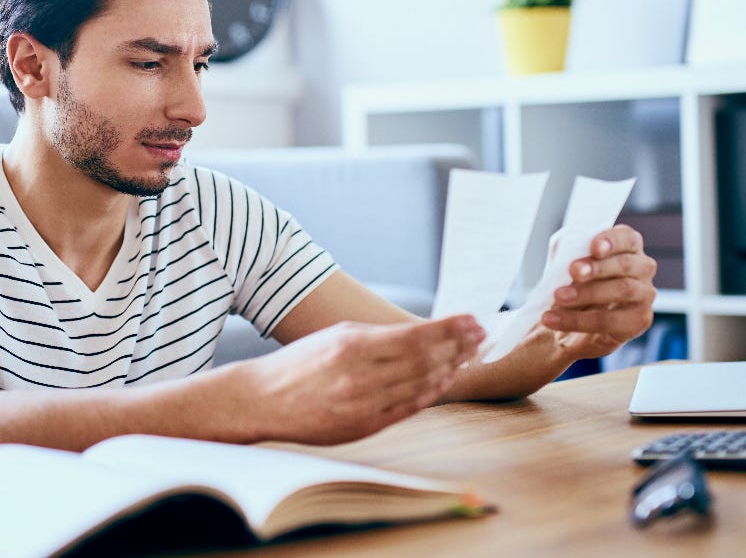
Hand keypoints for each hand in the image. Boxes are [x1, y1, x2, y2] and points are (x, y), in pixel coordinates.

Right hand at [240, 314, 483, 444]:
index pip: (417, 335)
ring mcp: (364, 404)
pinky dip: (431, 392)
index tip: (471, 318)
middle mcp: (362, 376)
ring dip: (451, 367)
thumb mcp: (336, 334)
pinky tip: (445, 379)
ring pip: (422, 384)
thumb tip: (423, 334)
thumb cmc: (301, 363)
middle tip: (480, 335)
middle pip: (427, 360)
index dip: (450, 328)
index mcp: (353, 345)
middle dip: (459, 345)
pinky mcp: (364, 426)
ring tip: (469, 354)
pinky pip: (409, 407)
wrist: (264, 400)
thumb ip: (378, 335)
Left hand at [541, 224, 655, 360]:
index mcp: (628, 245)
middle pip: (625, 264)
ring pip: (622, 291)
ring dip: (587, 294)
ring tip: (559, 297)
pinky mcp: (640, 320)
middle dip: (597, 268)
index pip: (626, 237)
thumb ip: (567, 250)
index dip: (611, 241)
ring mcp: (645, 294)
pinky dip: (580, 321)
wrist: (572, 316)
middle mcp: (643, 267)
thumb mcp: (566, 259)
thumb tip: (566, 251)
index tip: (594, 247)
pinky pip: (612, 321)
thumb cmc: (574, 280)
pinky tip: (555, 320)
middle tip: (573, 271)